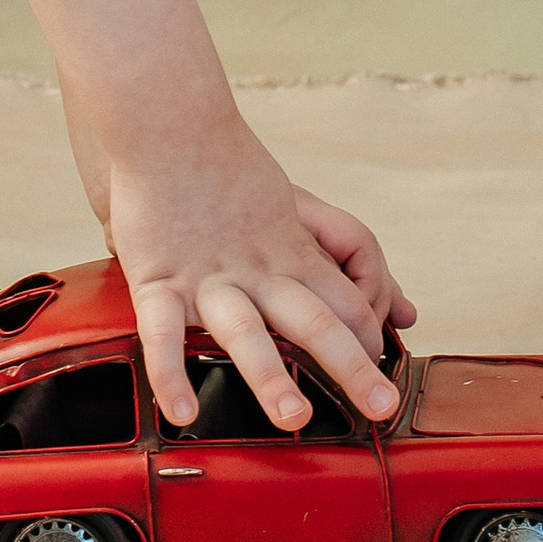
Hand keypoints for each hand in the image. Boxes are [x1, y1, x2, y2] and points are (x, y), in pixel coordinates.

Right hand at [108, 126, 405, 432]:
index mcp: (290, 250)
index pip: (346, 299)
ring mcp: (208, 275)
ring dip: (269, 376)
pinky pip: (164, 333)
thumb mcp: (285, 204)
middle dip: (351, 366)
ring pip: (245, 331)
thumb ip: (323, 247)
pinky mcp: (157, 277)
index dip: (369, 336)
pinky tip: (180, 412)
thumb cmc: (223, 164)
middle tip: (381, 406)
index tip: (385, 368)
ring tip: (293, 420)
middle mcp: (257, 267)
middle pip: (315, 320)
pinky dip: (170, 373)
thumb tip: (374, 283)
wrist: (168, 121)